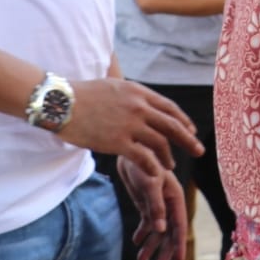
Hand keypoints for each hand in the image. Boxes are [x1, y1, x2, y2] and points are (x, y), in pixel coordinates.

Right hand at [62, 77, 202, 179]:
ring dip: (168, 156)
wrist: (60, 102)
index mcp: (139, 92)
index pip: (170, 108)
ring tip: (171, 165)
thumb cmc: (82, 94)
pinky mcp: (118, 141)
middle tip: (199, 151)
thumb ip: (131, 96)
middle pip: (173, 125)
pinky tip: (156, 173)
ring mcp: (130, 124)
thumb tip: (141, 102)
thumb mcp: (114, 86)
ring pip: (160, 143)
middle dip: (188, 140)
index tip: (191, 131)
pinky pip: (143, 157)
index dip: (184, 121)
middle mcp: (139, 107)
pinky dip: (153, 167)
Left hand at [116, 155, 188, 259]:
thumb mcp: (150, 184)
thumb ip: (155, 206)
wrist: (133, 146)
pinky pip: (147, 222)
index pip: (179, 227)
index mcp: (175, 199)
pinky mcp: (146, 201)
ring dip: (151, 245)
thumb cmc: (145, 161)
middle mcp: (168, 203)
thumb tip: (160, 230)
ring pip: (157, 229)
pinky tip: (137, 242)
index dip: (179, 246)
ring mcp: (157, 203)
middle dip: (164, 251)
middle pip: (169, 232)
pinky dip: (143, 233)